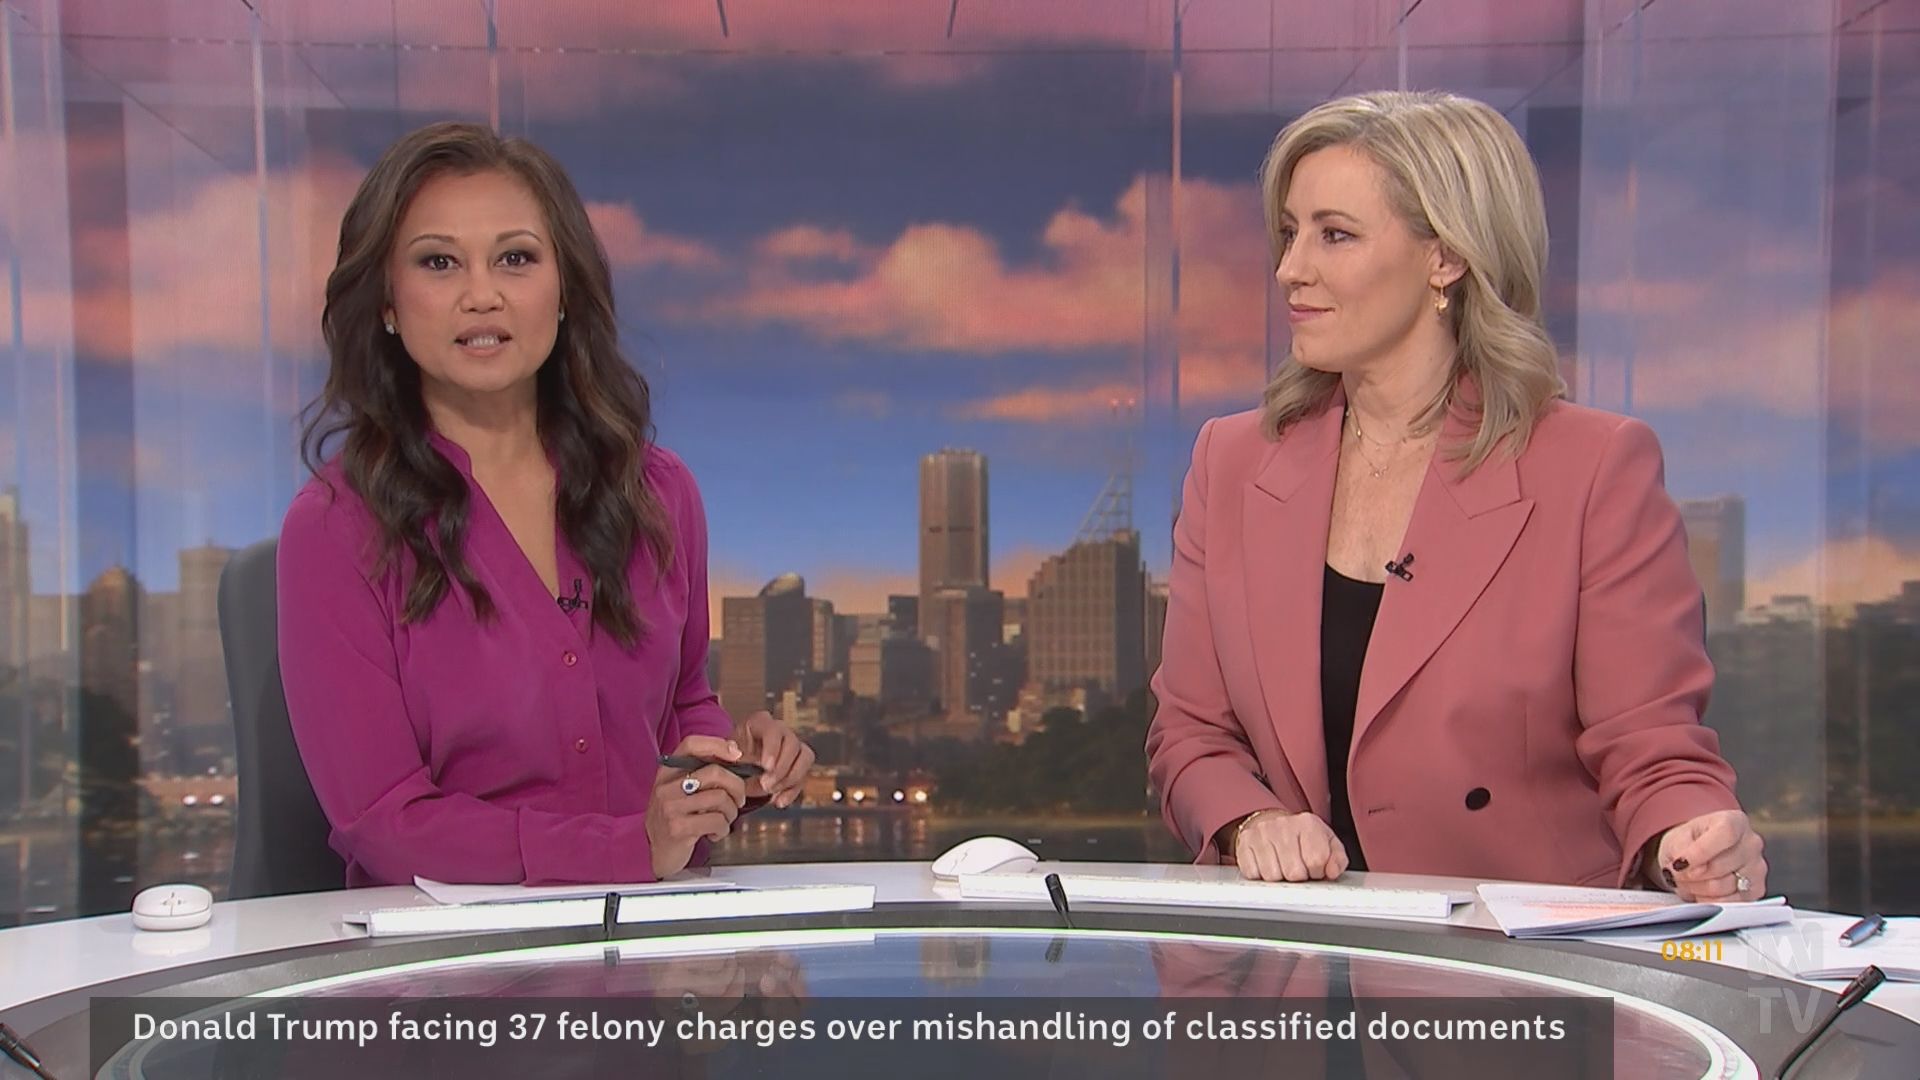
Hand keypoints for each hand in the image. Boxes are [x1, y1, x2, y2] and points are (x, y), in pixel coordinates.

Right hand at [647, 735, 748, 878]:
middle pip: (714, 772)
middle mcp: (666, 787)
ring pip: (720, 798)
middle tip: (738, 799)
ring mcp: (670, 807)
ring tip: (724, 819)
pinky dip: (723, 829)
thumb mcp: (680, 790)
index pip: (691, 744)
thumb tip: (733, 752)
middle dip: (737, 787)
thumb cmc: (674, 818)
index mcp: (667, 772)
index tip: (736, 754)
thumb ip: (700, 772)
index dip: (717, 744)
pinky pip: (717, 821)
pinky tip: (715, 833)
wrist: (653, 851)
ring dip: (731, 812)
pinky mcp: (678, 828)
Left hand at [734, 711, 815, 807]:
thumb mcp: (724, 753)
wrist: (734, 769)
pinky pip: (803, 777)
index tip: (766, 767)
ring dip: (790, 779)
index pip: (773, 731)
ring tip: (772, 793)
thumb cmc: (728, 757)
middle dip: (782, 768)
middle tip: (767, 785)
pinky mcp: (798, 764)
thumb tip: (736, 753)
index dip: (772, 749)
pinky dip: (792, 791)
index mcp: (760, 723)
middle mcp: (781, 731)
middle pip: (793, 744)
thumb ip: (728, 754)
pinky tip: (779, 802)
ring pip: (805, 757)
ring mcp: (792, 747)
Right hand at [1226, 809, 1348, 881]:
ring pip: (1272, 876)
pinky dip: (1261, 876)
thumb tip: (1332, 872)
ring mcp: (1261, 834)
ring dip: (1280, 878)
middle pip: (1294, 872)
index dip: (1318, 872)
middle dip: (1299, 877)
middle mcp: (1283, 825)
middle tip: (1299, 870)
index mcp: (1307, 823)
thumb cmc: (1301, 838)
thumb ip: (1337, 859)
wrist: (1271, 823)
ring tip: (1283, 867)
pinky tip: (1267, 866)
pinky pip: (1253, 874)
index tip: (1315, 869)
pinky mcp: (1244, 844)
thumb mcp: (1327, 843)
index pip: (1317, 860)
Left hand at [1653, 809, 1765, 901]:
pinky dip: (1708, 901)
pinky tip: (1701, 891)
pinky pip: (1728, 903)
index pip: (1726, 834)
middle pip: (1720, 866)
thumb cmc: (1689, 842)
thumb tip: (1685, 865)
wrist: (1696, 856)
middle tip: (1677, 873)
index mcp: (1735, 822)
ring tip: (1688, 881)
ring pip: (1722, 887)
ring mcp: (1757, 869)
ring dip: (1696, 888)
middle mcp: (1752, 844)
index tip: (1679, 863)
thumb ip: (1681, 848)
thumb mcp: (1677, 837)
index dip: (1700, 852)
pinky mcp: (1756, 891)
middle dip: (1691, 874)